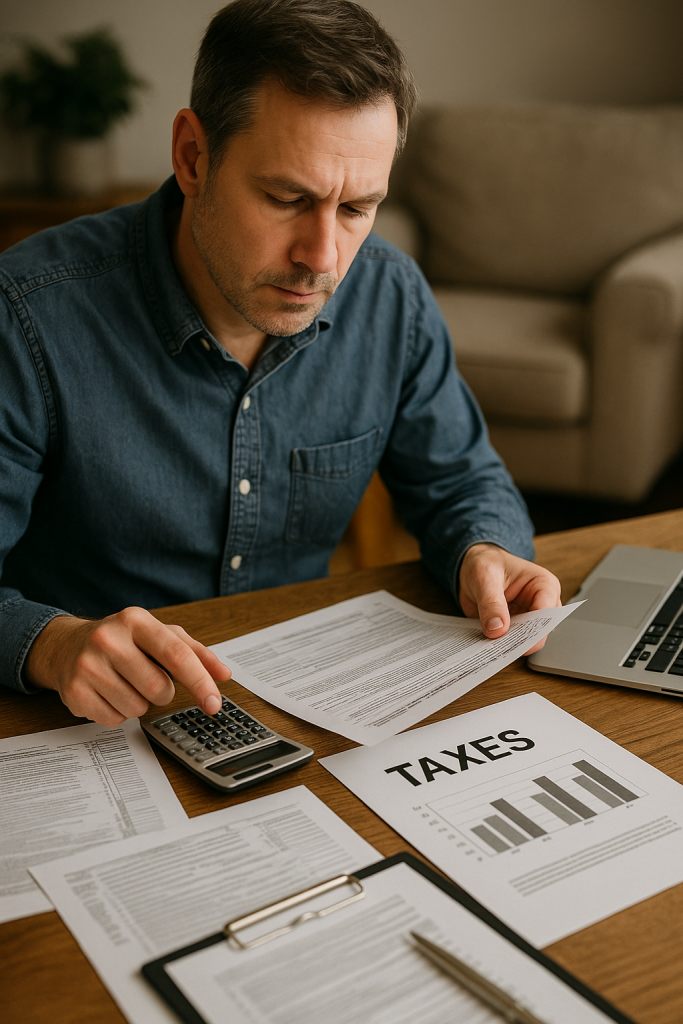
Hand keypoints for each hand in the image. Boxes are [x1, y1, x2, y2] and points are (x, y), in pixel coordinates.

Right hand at [25, 607, 231, 725]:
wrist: (66, 646)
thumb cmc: (123, 641)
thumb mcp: (158, 635)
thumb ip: (195, 653)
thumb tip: (223, 675)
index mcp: (135, 620)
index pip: (176, 655)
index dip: (199, 681)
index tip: (214, 703)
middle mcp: (109, 639)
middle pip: (159, 688)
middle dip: (162, 692)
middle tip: (147, 678)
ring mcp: (88, 666)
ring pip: (137, 708)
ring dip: (139, 703)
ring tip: (124, 683)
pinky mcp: (74, 692)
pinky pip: (114, 720)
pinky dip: (118, 713)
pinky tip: (107, 693)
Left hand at [458, 544, 560, 654]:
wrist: (473, 567)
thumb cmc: (486, 563)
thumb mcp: (485, 577)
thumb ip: (491, 603)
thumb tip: (497, 629)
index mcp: (544, 585)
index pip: (547, 612)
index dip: (534, 630)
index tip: (518, 642)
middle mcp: (540, 604)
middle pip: (539, 631)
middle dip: (520, 641)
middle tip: (500, 648)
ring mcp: (527, 618)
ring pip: (526, 641)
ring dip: (509, 646)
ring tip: (491, 649)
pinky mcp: (514, 628)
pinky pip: (510, 643)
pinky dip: (499, 646)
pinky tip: (486, 648)